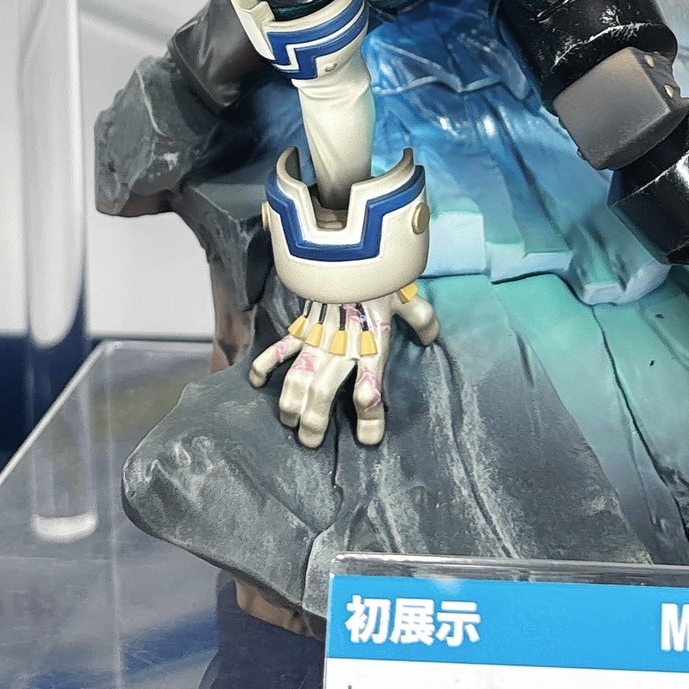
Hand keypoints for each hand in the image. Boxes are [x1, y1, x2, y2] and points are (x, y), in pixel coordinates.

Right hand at [249, 286, 439, 446]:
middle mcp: (342, 347)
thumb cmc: (380, 274)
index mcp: (371, 344)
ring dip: (290, 403)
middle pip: (323, 391)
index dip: (370, 415)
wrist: (350, 245)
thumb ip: (422, 320)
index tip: (368, 439)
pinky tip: (257, 383)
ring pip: (297, 378)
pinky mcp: (302, 326)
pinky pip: (279, 348)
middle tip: (311, 442)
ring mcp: (318, 338)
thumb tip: (431, 339)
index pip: (371, 385)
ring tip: (290, 423)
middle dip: (315, 420)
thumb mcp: (407, 297)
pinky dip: (265, 363)